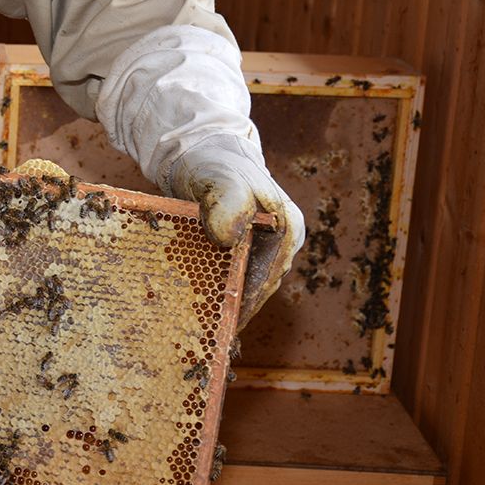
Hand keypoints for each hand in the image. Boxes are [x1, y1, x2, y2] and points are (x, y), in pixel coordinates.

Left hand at [166, 135, 304, 329]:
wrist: (201, 151)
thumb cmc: (216, 163)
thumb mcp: (221, 180)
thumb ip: (226, 203)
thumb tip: (228, 237)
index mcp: (287, 228)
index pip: (268, 275)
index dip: (247, 301)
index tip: (224, 321)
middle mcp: (281, 242)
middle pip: (259, 285)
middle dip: (236, 307)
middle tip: (209, 333)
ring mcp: (263, 245)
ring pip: (247, 283)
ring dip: (226, 301)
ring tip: (201, 327)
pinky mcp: (243, 246)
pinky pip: (233, 274)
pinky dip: (218, 288)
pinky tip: (197, 305)